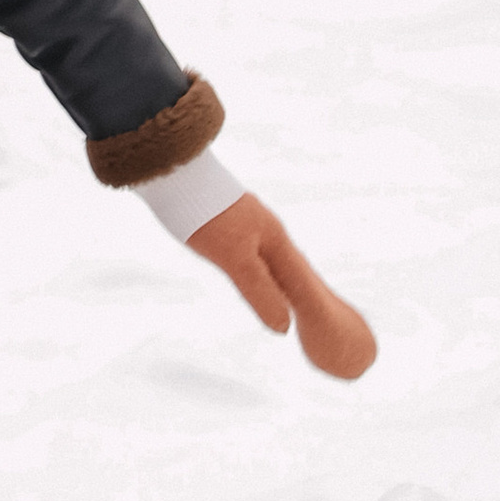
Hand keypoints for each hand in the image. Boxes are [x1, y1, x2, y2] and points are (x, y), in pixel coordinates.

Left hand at [189, 193, 376, 381]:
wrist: (177, 173)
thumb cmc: (208, 217)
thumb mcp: (236, 260)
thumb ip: (261, 292)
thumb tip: (284, 327)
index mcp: (274, 239)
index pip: (299, 277)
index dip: (309, 300)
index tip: (322, 321)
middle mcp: (266, 228)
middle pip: (287, 265)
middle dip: (297, 288)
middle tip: (312, 310)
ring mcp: (246, 221)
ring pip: (268, 255)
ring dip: (275, 275)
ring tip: (279, 291)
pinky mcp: (226, 217)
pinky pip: (248, 246)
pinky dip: (253, 263)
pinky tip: (242, 262)